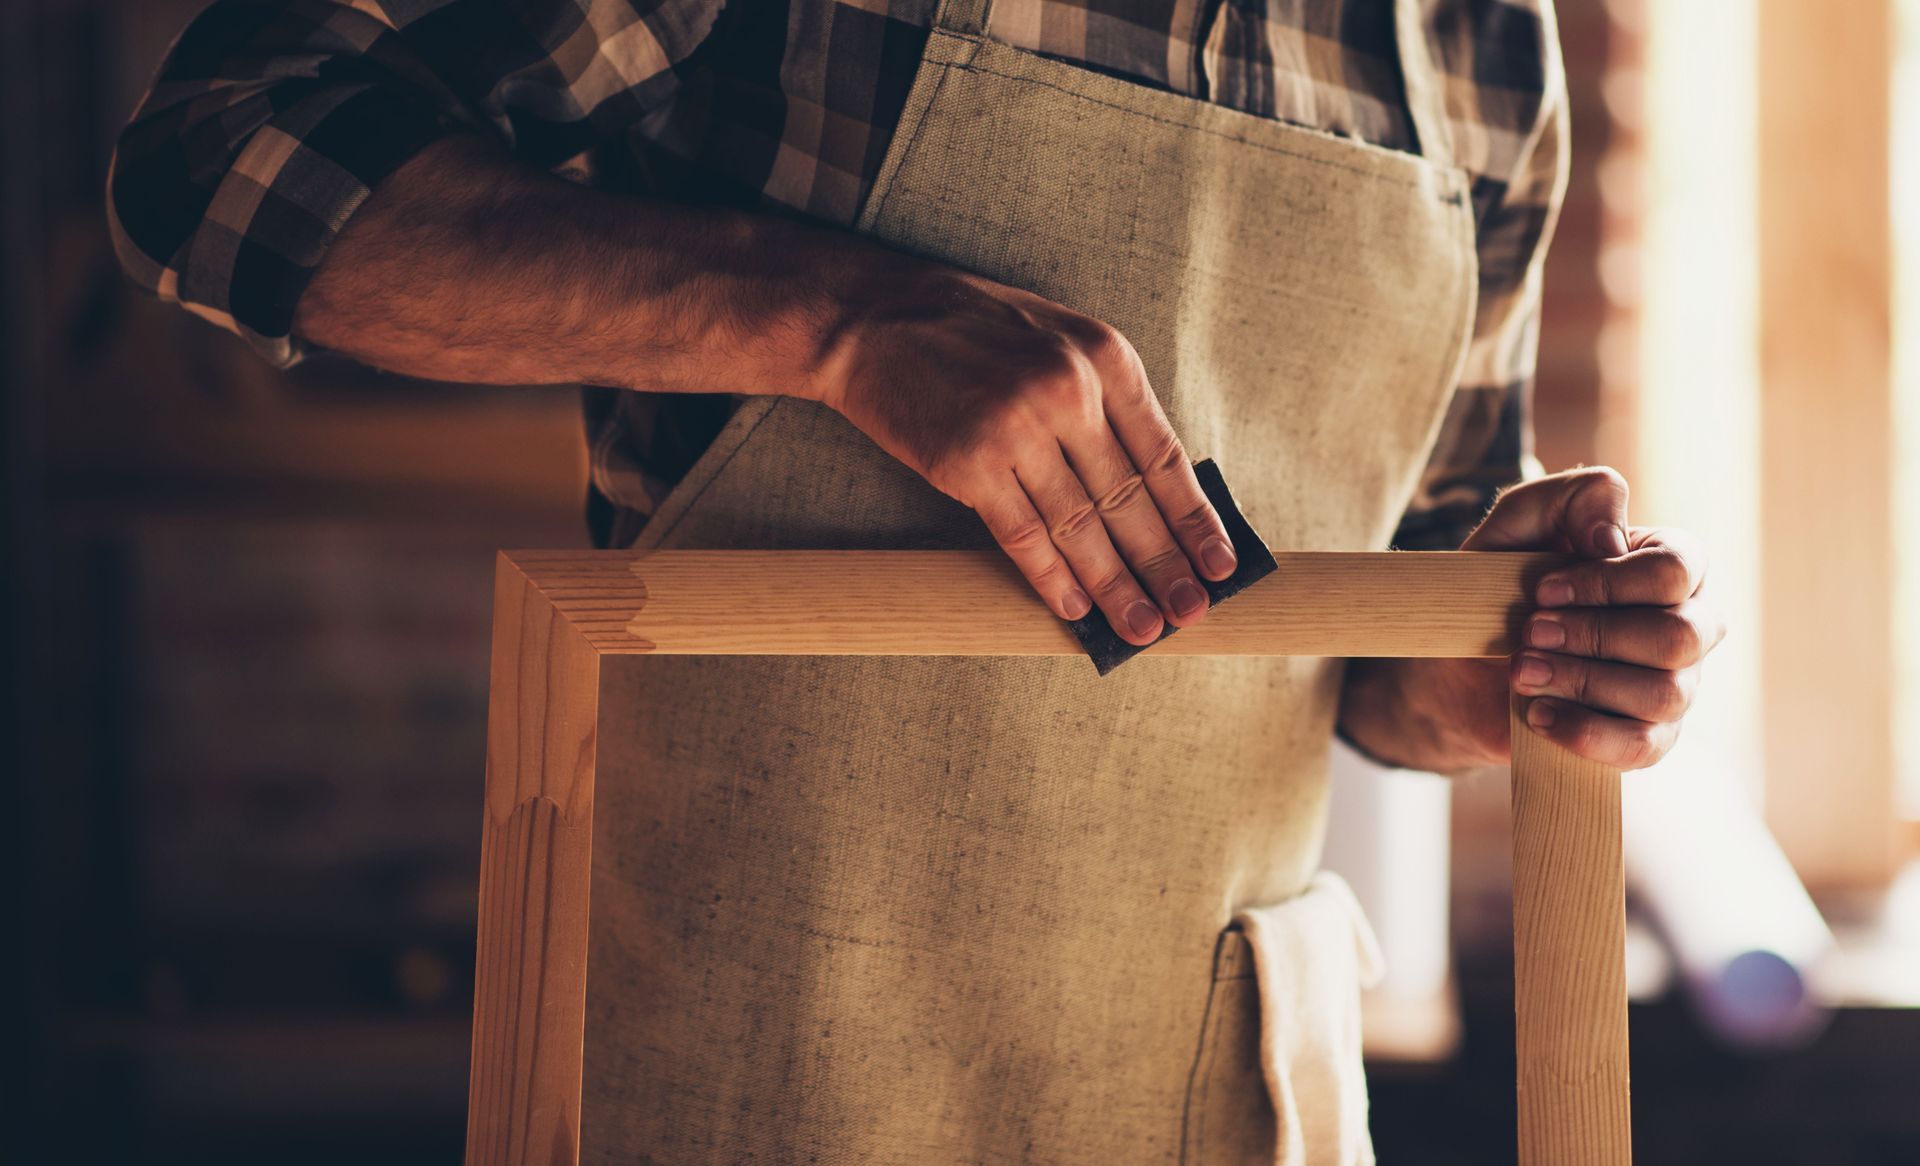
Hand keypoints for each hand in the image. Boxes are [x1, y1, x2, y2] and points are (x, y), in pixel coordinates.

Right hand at [815, 261, 1237, 643]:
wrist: (874, 319)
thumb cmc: (971, 330)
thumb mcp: (1059, 342)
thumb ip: (1106, 404)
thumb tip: (1151, 492)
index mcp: (1105, 357)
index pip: (1164, 457)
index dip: (1196, 520)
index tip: (1222, 565)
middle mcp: (1069, 391)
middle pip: (1130, 499)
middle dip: (1166, 565)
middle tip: (1191, 612)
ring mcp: (1017, 427)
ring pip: (1081, 526)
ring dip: (1114, 586)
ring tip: (1141, 627)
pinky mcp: (967, 463)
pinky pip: (1023, 535)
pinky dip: (1052, 577)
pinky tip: (1074, 608)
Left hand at [1338, 467, 1724, 771]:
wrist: (1457, 665)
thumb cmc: (1499, 584)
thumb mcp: (1518, 522)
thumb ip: (1573, 496)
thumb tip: (1613, 539)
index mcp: (1672, 564)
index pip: (1677, 570)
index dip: (1605, 583)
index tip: (1540, 590)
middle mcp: (1690, 624)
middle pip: (1679, 635)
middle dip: (1593, 634)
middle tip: (1528, 632)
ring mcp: (1676, 685)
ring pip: (1664, 692)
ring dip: (1582, 680)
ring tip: (1522, 670)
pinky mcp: (1648, 738)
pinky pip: (1643, 746)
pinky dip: (1584, 732)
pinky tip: (1536, 713)